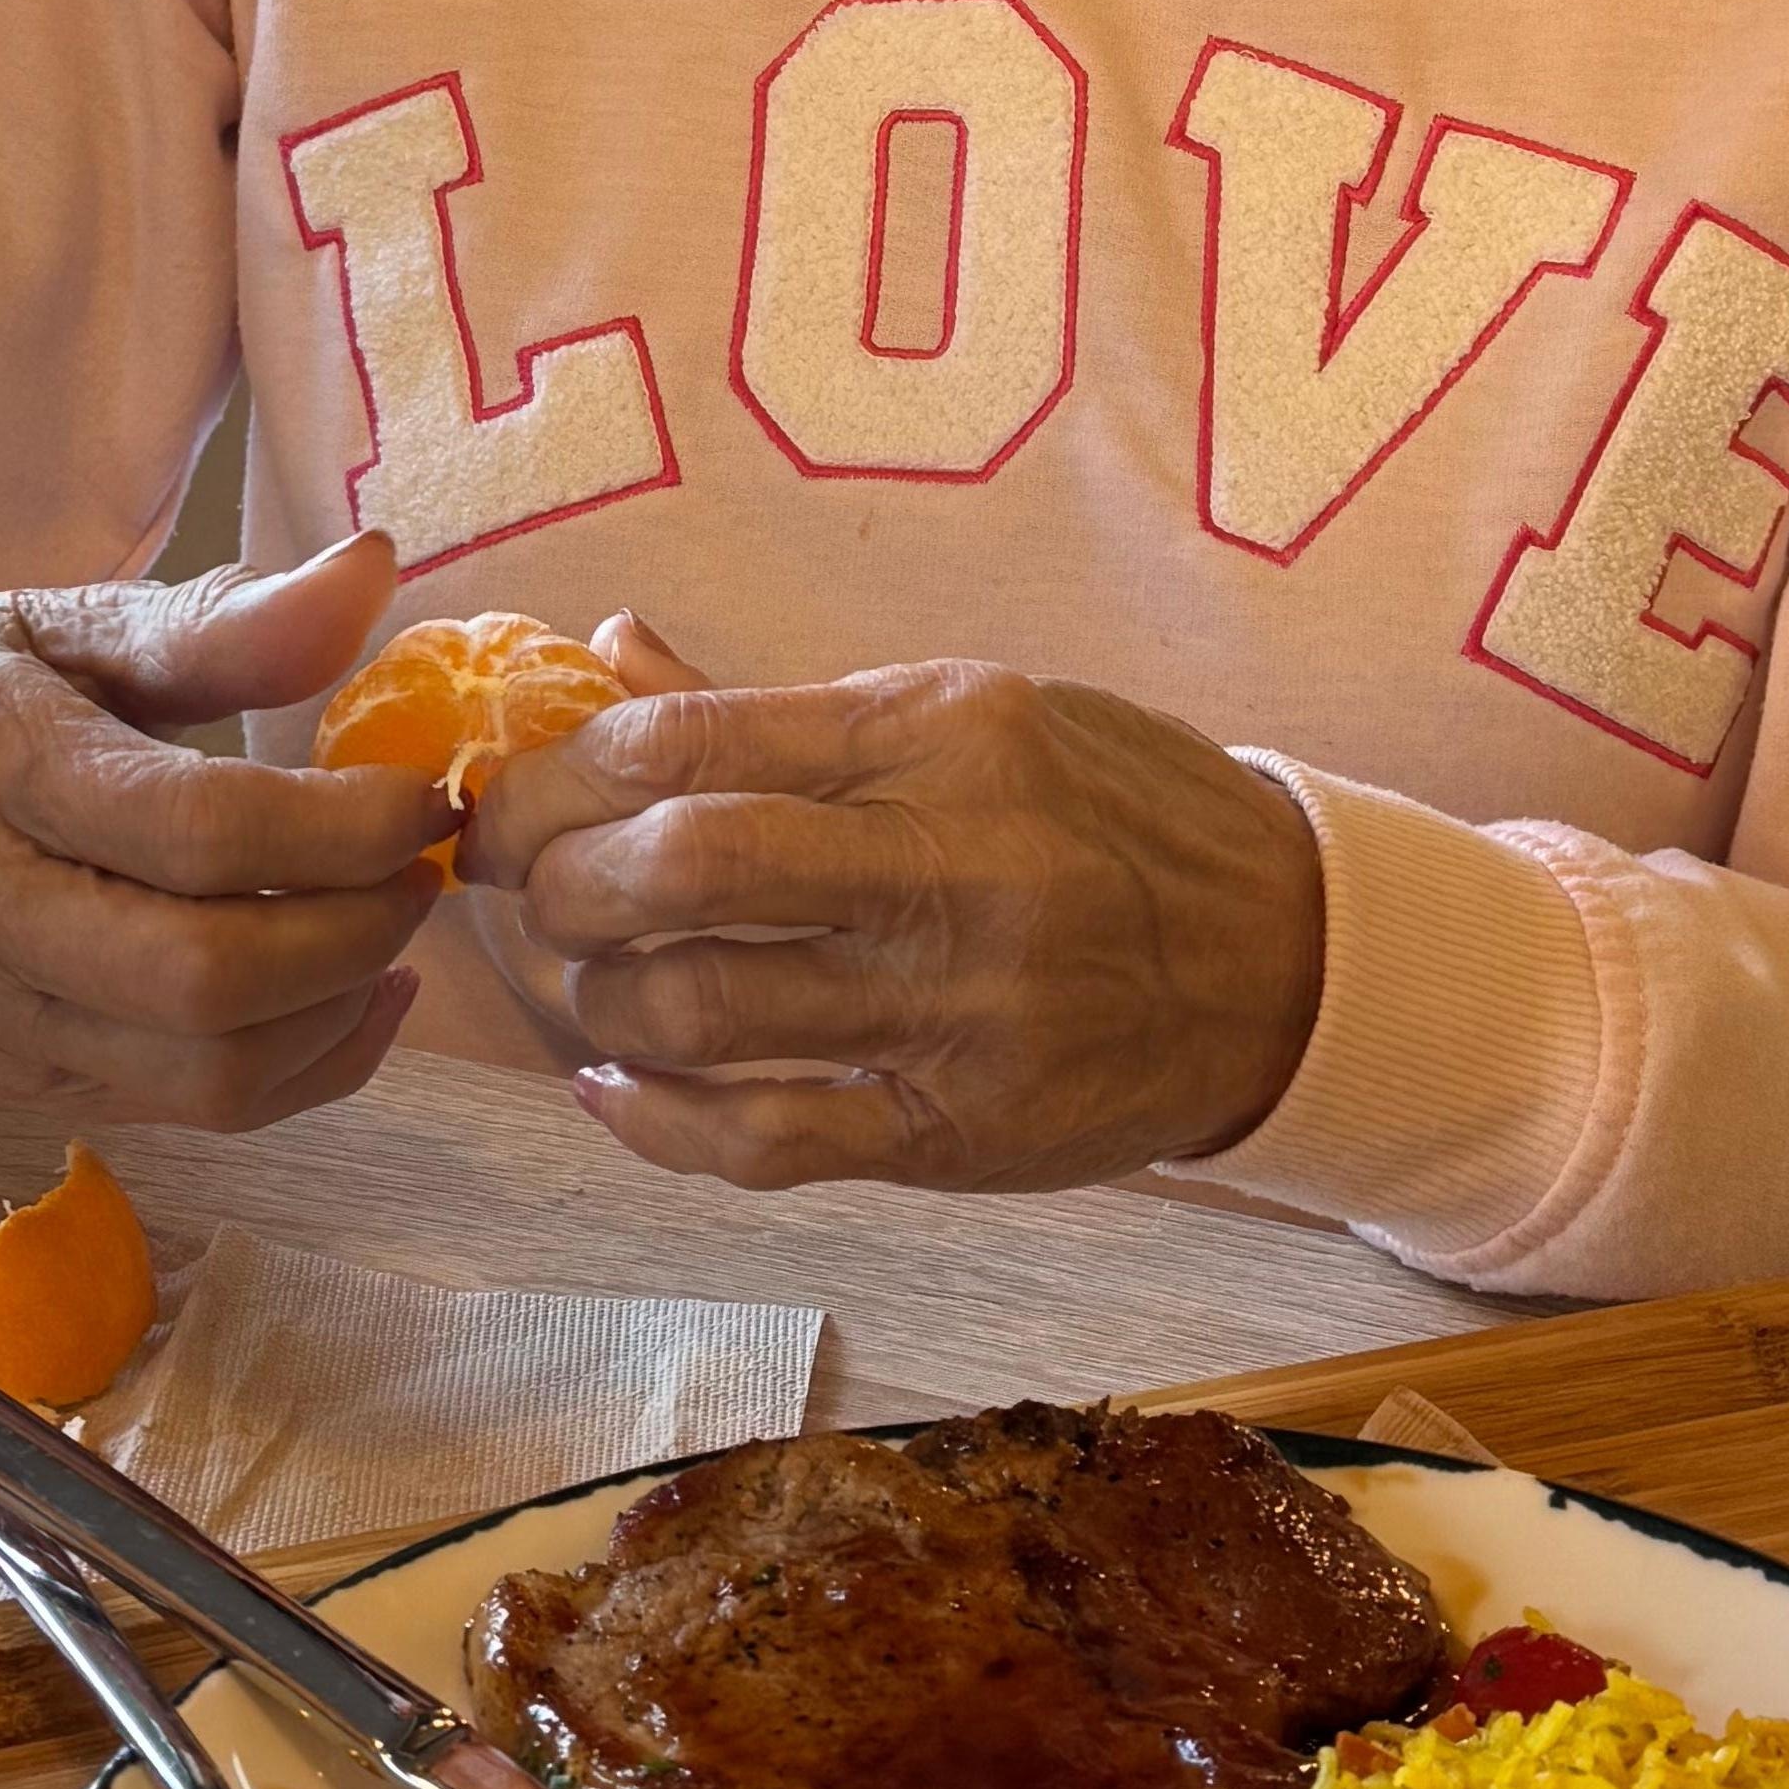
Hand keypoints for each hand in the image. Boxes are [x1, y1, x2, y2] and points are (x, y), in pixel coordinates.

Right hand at [0, 528, 455, 1124]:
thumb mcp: (59, 624)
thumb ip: (217, 621)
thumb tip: (373, 572)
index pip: (194, 831)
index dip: (343, 828)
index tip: (428, 797)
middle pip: (201, 979)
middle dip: (353, 935)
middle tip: (422, 869)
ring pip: (199, 1072)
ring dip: (338, 1013)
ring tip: (391, 929)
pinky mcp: (7, 1081)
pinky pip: (185, 1110)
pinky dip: (297, 1068)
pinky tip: (347, 996)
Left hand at [468, 650, 1328, 1199]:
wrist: (1283, 956)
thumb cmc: (1106, 812)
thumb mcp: (970, 713)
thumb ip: (779, 705)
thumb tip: (607, 650)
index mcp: (939, 730)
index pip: (690, 738)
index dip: (555, 775)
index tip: (504, 799)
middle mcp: (949, 860)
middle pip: (683, 867)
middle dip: (556, 883)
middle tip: (525, 893)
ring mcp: (957, 1005)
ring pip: (703, 1008)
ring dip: (598, 1000)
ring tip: (588, 985)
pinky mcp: (959, 1129)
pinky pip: (765, 1139)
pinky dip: (658, 1121)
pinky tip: (616, 1089)